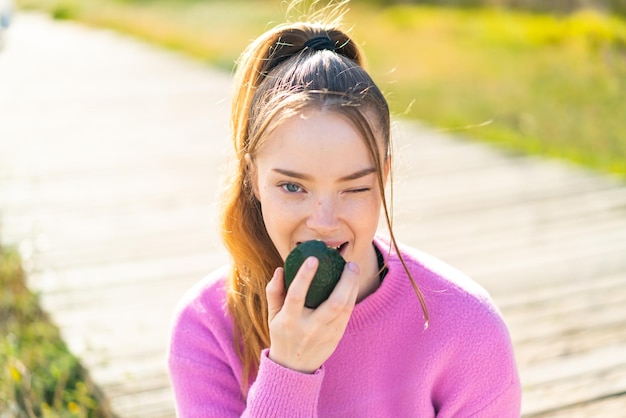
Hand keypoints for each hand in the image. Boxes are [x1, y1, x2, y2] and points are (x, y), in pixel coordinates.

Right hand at [265, 257, 359, 373]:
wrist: (294, 367)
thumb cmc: (282, 333)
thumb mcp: (272, 315)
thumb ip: (274, 292)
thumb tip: (281, 269)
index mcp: (289, 321)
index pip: (296, 295)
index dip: (304, 276)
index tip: (313, 259)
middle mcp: (309, 328)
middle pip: (334, 303)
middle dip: (345, 281)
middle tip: (349, 263)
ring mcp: (326, 334)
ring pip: (345, 308)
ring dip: (353, 286)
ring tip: (353, 268)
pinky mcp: (337, 336)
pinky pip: (348, 314)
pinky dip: (352, 296)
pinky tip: (352, 284)